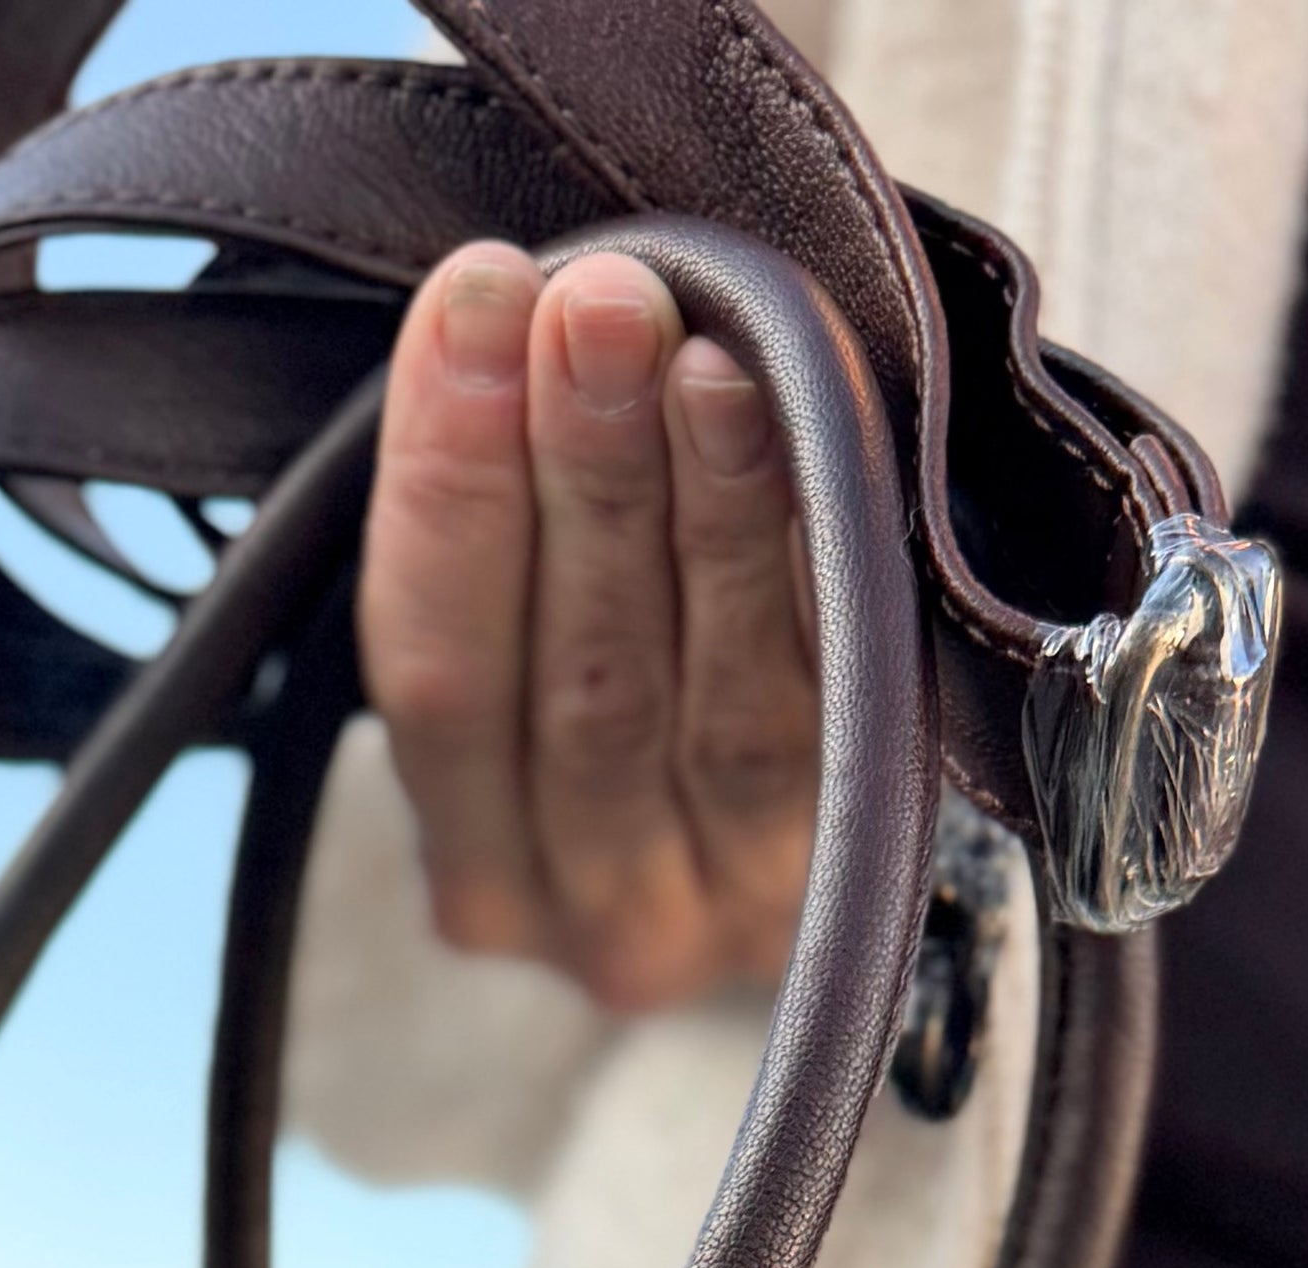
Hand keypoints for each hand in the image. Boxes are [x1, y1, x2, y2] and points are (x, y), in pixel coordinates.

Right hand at [357, 242, 821, 1014]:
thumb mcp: (520, 665)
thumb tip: (493, 311)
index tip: (470, 307)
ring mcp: (744, 908)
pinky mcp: (870, 864)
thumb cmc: (610, 712)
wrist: (782, 867)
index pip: (437, 679)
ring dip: (705, 505)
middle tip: (593, 304)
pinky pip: (842, 699)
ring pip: (720, 703)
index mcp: (481, 884)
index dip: (448, 488)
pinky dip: (812, 557)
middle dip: (581, 474)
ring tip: (696, 349)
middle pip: (583, 689)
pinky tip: (804, 429)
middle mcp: (606, 923)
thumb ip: (497, 544)